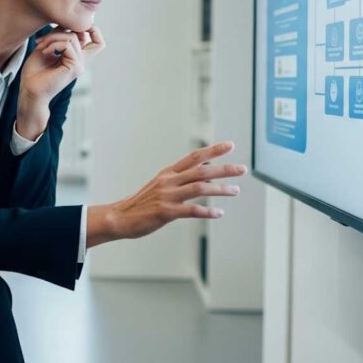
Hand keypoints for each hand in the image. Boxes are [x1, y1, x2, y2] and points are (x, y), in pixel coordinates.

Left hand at [19, 25, 104, 106]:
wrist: (29, 90)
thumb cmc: (34, 73)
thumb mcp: (46, 48)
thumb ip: (58, 36)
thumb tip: (66, 24)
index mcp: (75, 58)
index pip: (96, 42)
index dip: (91, 29)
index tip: (66, 27)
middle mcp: (80, 61)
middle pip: (86, 35)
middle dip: (61, 30)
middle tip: (42, 40)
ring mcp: (79, 65)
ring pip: (73, 37)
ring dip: (53, 38)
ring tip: (40, 46)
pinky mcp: (74, 68)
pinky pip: (68, 45)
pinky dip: (54, 44)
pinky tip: (44, 52)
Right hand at [86, 142, 246, 247]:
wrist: (120, 217)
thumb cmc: (142, 203)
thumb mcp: (160, 185)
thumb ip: (179, 178)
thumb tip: (203, 171)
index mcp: (168, 173)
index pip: (194, 157)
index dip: (213, 150)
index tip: (230, 146)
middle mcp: (169, 181)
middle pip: (202, 170)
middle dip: (224, 169)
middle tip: (242, 169)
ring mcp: (168, 196)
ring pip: (199, 188)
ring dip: (220, 189)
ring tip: (236, 191)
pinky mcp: (166, 212)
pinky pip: (191, 210)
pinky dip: (207, 211)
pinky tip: (218, 213)